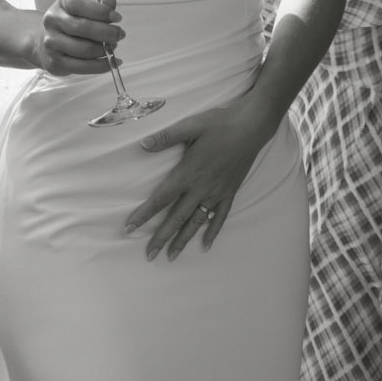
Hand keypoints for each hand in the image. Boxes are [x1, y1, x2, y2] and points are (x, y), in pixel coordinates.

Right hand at [34, 0, 123, 76]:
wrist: (49, 41)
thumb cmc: (72, 21)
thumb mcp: (86, 7)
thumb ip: (101, 4)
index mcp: (62, 3)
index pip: (78, 5)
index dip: (100, 11)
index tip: (117, 18)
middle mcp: (53, 21)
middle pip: (82, 27)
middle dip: (107, 32)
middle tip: (120, 34)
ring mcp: (52, 43)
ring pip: (83, 49)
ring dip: (103, 50)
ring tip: (112, 47)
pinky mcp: (55, 62)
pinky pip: (81, 67)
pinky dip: (100, 66)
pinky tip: (110, 62)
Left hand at [124, 98, 276, 260]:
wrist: (252, 127)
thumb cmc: (219, 124)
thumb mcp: (190, 126)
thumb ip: (165, 138)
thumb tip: (142, 145)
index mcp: (187, 173)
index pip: (161, 199)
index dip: (144, 215)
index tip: (130, 228)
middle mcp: (201, 188)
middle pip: (176, 218)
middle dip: (161, 238)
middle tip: (149, 255)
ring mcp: (217, 193)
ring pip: (196, 222)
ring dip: (183, 240)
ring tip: (172, 256)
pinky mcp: (230, 192)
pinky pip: (220, 217)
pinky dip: (212, 232)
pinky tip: (206, 245)